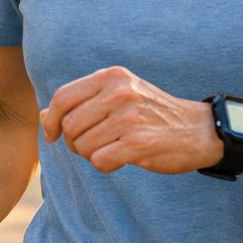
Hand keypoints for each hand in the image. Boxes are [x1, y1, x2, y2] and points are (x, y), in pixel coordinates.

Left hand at [40, 66, 220, 174]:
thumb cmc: (152, 114)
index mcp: (112, 77)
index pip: (62, 97)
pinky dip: (105, 166)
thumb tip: (44, 117)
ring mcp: (128, 117)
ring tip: (114, 149)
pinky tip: (122, 159)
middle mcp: (119, 92)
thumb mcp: (118, 97)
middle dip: (75, 142)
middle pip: (69, 125)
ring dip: (92, 155)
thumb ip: (82, 103)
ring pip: (82, 146)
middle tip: (95, 145)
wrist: (199, 130)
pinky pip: (99, 161)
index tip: (54, 134)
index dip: (52, 120)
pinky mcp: (138, 142)